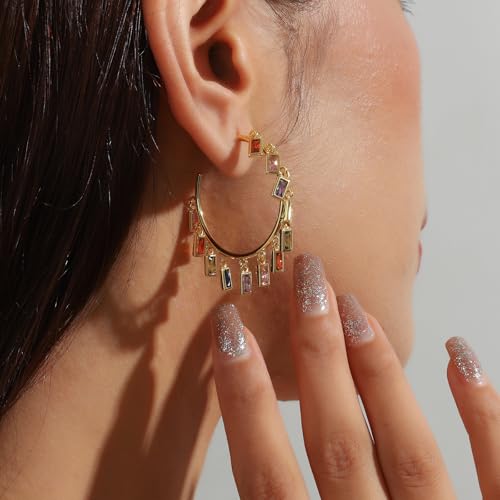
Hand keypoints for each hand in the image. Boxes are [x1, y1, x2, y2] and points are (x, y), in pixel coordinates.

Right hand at [209, 253, 498, 498]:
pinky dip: (482, 413)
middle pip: (337, 441)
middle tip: (307, 283)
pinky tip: (462, 356)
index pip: (265, 475)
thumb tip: (227, 465)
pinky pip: (497, 474)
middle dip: (316, 355)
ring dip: (377, 371)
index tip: (229, 330)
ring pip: (407, 447)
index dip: (243, 399)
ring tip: (356, 306)